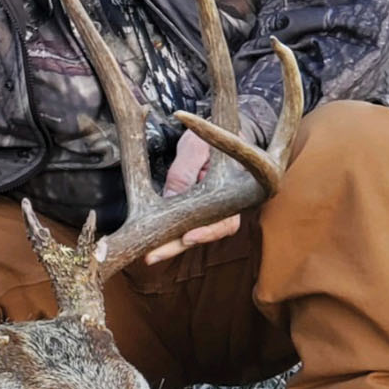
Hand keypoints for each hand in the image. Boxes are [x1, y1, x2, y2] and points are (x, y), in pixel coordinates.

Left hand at [144, 129, 241, 265]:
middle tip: (152, 256)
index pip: (226, 222)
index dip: (208, 232)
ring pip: (192, 233)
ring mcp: (211, 210)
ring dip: (170, 245)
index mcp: (239, 193)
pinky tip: (151, 242)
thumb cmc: (214, 136)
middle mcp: (227, 207)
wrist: (223, 132)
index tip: (188, 237)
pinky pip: (183, 225)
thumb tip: (171, 199)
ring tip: (149, 254)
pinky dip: (168, 234)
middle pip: (204, 235)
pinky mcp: (196, 210)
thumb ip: (185, 172)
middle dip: (178, 246)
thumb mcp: (196, 147)